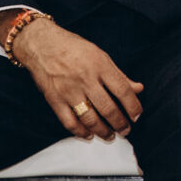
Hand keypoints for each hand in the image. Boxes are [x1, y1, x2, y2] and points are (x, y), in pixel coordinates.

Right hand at [11, 18, 143, 140]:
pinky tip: (88, 135)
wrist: (41, 44)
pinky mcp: (55, 99)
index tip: (137, 116)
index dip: (133, 106)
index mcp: (100, 65)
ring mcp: (69, 90)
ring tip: (110, 136)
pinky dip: (80, 132)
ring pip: (90, 118)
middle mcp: (85, 79)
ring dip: (102, 131)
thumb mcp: (100, 55)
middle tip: (126, 130)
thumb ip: (119, 75)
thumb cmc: (73, 48)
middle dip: (120, 123)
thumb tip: (138, 88)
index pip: (122, 90)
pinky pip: (69, 122)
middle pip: (108, 108)